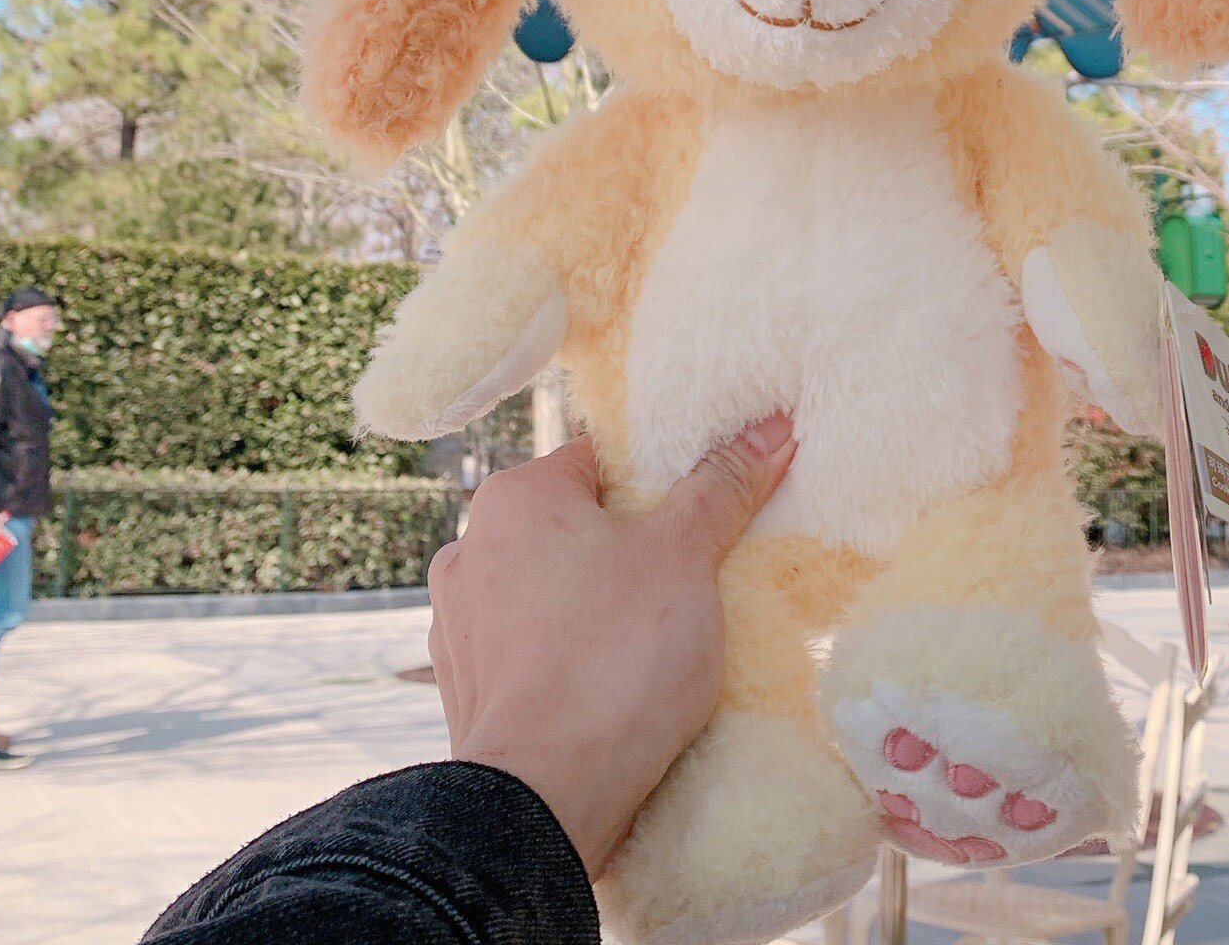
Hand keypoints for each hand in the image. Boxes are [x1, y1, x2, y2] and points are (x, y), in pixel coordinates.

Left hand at [426, 413, 795, 877]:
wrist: (544, 800)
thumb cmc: (614, 659)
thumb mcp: (686, 555)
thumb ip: (723, 485)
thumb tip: (769, 429)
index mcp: (514, 498)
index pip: (601, 461)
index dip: (659, 485)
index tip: (699, 516)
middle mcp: (471, 548)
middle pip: (574, 527)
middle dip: (629, 549)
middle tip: (688, 578)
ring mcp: (459, 624)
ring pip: (549, 591)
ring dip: (594, 606)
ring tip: (652, 641)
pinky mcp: (464, 691)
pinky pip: (530, 652)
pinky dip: (567, 658)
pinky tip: (612, 683)